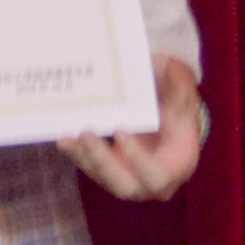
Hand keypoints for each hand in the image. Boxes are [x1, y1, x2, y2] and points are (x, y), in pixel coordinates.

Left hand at [65, 56, 208, 201]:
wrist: (169, 135)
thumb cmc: (178, 121)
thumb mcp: (181, 105)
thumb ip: (173, 86)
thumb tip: (160, 58)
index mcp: (171, 172)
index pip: (155, 175)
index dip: (137, 158)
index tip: (122, 131)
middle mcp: (145, 185)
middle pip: (122, 185)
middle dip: (102, 159)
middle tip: (87, 132)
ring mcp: (123, 181)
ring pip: (100, 177)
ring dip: (83, 156)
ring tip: (67, 135)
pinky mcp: (106, 173)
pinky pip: (89, 167)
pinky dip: (77, 153)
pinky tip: (63, 136)